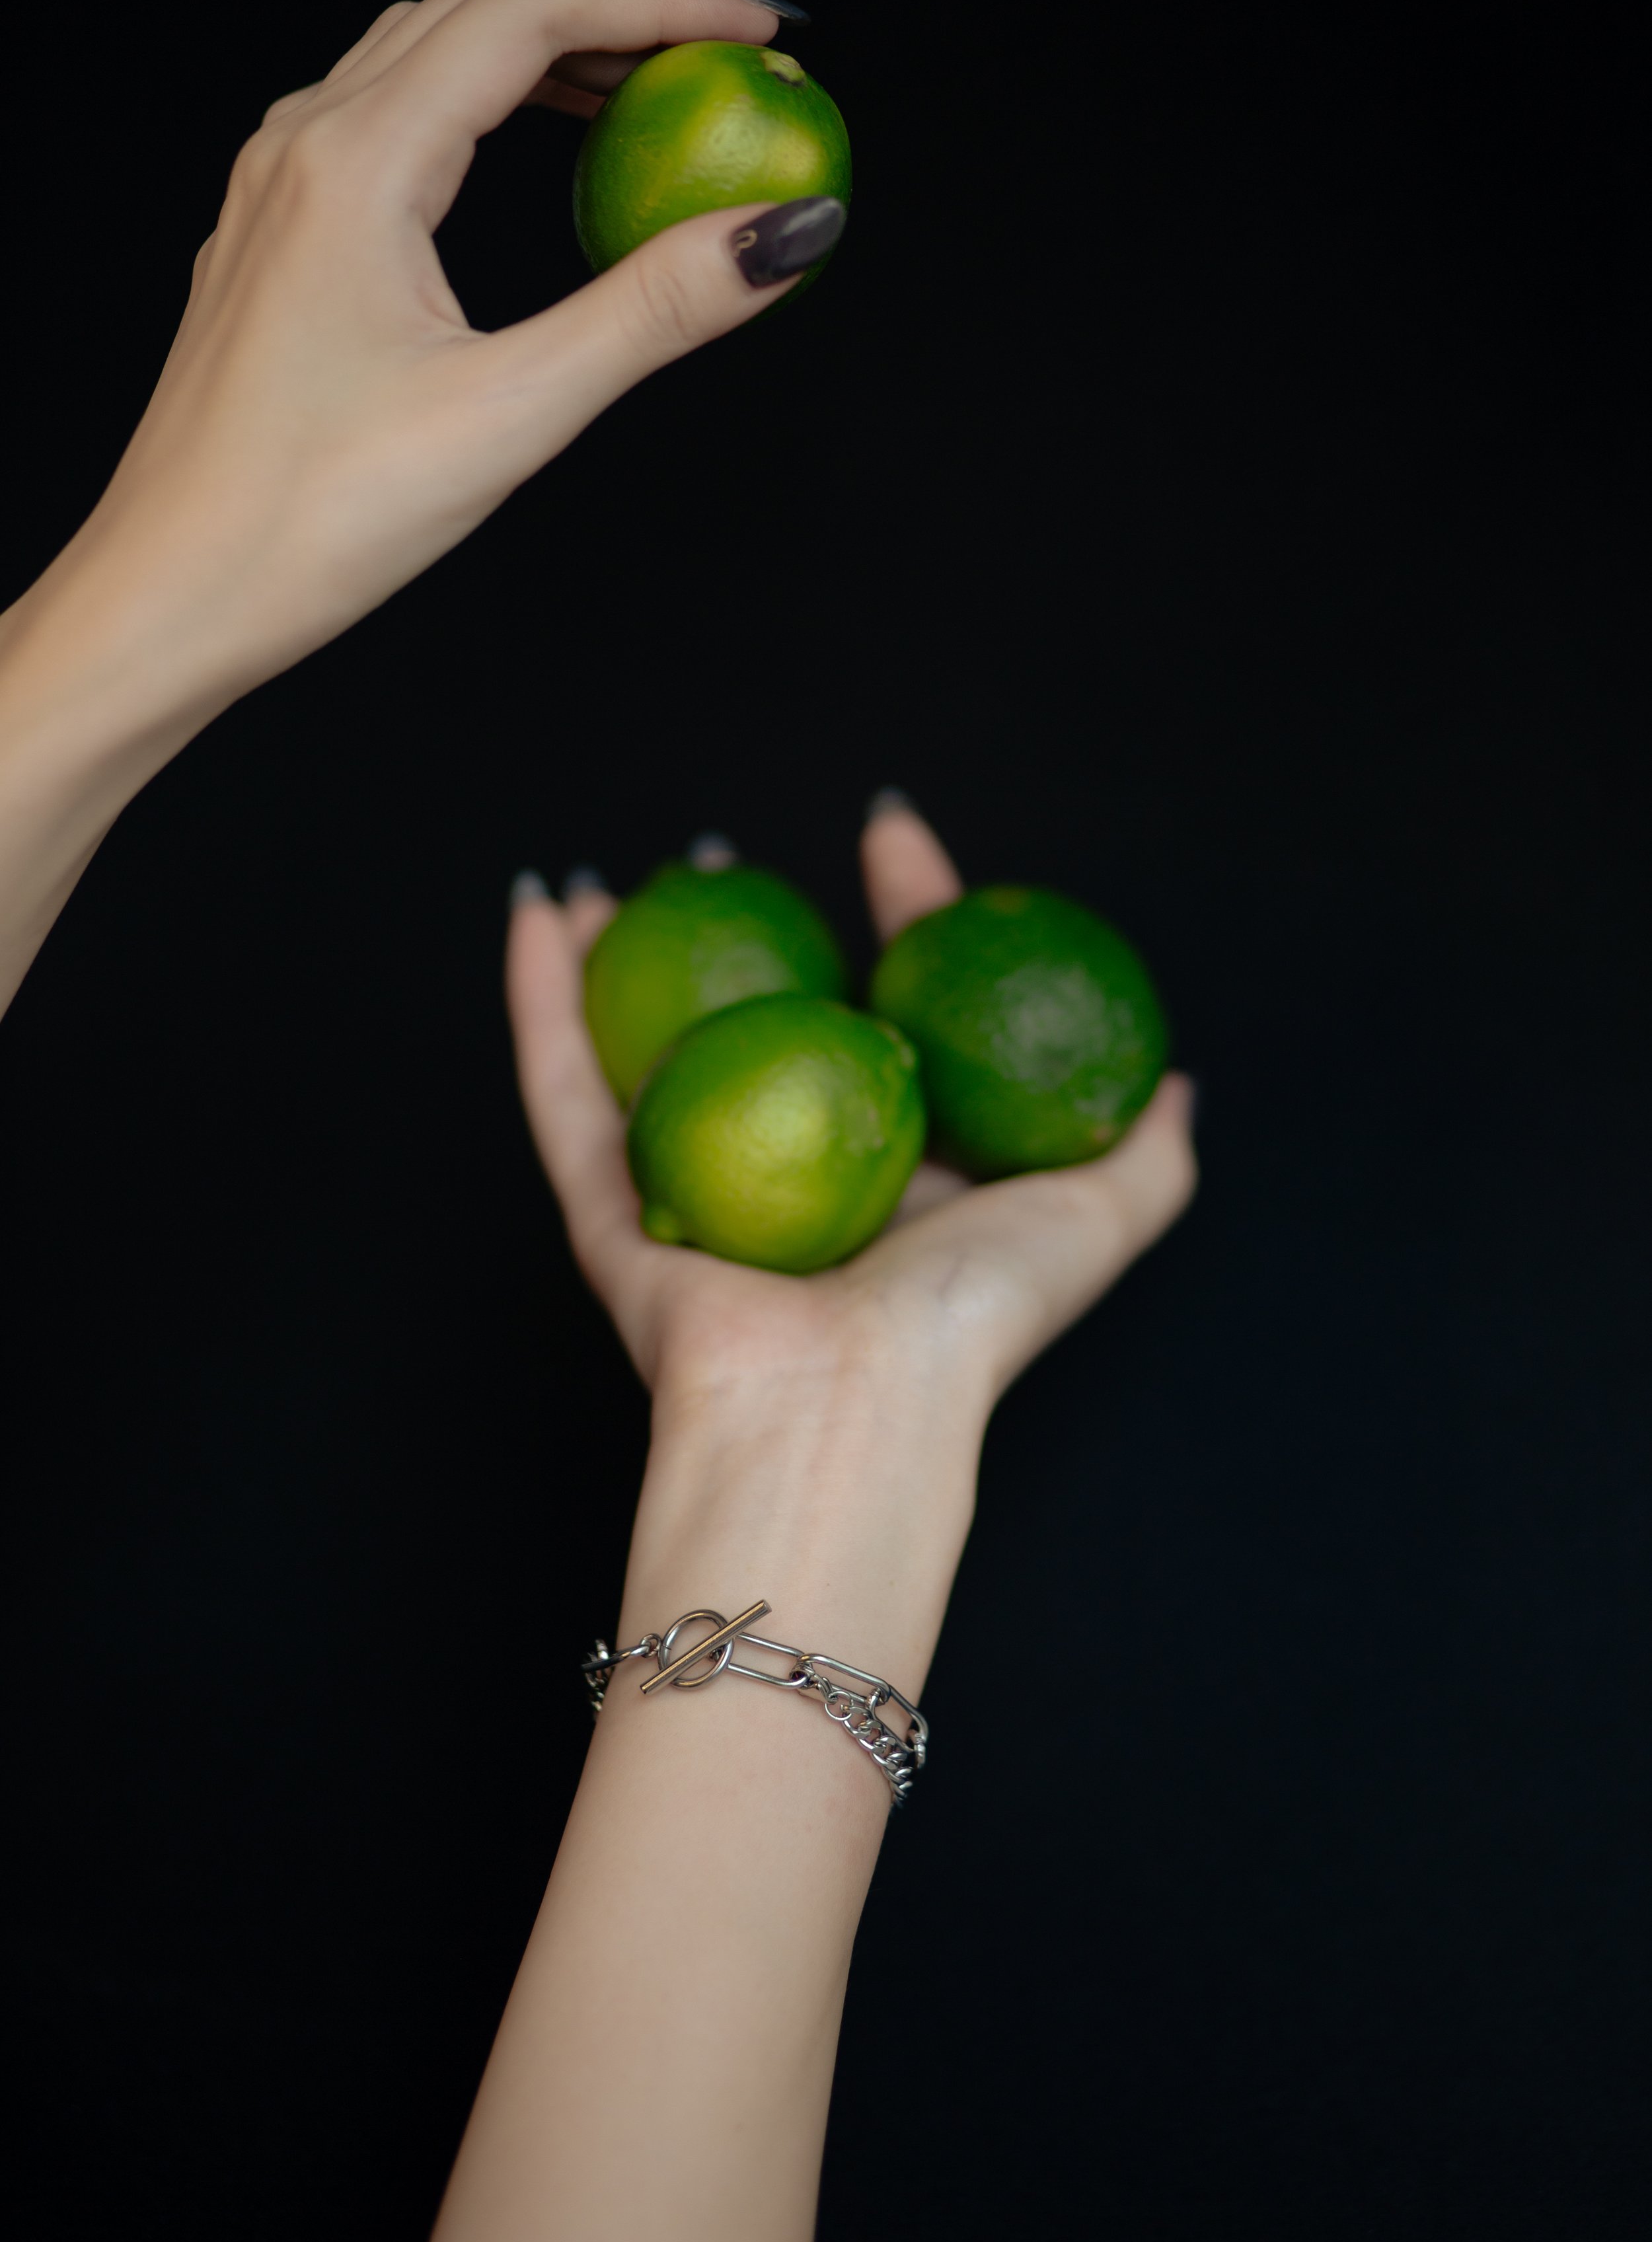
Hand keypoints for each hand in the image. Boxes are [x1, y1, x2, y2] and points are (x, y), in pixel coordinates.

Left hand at [41, 0, 808, 713]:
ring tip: (649, 99)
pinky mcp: (275, 236)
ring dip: (547, 52)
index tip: (760, 31)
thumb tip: (780, 235)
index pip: (533, 11)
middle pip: (481, 4)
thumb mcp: (512, 413)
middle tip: (723, 62)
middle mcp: (306, 144)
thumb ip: (653, 310)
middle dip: (615, 11)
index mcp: (359, 162)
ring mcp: (279, 186)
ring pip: (429, 53)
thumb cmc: (312, 518)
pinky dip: (482, 106)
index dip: (663, 0)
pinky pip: (388, 116)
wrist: (171, 594)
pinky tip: (531, 163)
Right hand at [505, 800, 1196, 1677]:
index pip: (891, 1003)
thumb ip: (1147, 1155)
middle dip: (736, 927)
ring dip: (615, 953)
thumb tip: (1177, 1082)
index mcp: (896, 1167)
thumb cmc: (971, 1321)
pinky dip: (539, 1001)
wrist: (854, 1408)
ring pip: (640, 1043)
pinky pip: (563, 1087)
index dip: (895, 913)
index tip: (888, 833)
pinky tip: (537, 913)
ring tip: (608, 878)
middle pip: (754, 1015)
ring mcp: (691, 1188)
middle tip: (722, 855)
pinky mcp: (612, 1212)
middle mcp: (791, 1170)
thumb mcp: (1093, 1218)